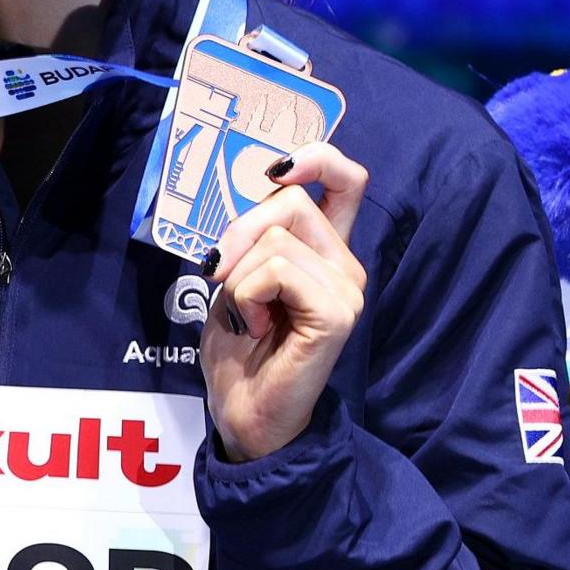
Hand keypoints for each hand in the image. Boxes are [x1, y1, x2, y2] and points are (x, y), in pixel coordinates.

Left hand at [200, 141, 370, 461]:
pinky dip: (248, 296)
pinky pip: (277, 271)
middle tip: (222, 277)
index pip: (347, 180)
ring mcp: (346, 290)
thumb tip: (262, 193)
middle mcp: (344, 265)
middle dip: (237, 232)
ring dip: (238, 277)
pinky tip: (257, 328)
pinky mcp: (337, 314)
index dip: (317, 158)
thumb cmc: (240, 347)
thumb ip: (255, 235)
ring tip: (249, 317)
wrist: (244, 411)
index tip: (277, 170)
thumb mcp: (237, 275)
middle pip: (289, 203)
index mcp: (324, 250)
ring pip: (275, 239)